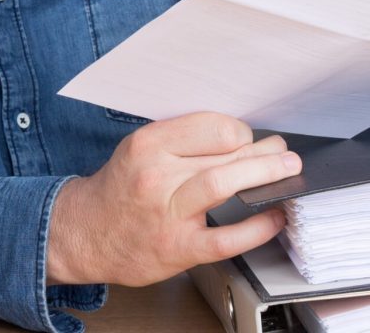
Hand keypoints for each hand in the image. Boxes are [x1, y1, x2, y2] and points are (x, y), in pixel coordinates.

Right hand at [46, 112, 301, 286]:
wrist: (86, 232)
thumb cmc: (119, 189)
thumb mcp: (139, 151)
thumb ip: (179, 142)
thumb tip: (233, 135)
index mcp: (146, 143)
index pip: (208, 126)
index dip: (237, 130)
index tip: (247, 137)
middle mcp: (156, 174)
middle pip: (221, 154)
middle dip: (261, 151)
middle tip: (283, 151)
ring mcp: (168, 212)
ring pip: (223, 185)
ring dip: (263, 175)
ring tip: (287, 171)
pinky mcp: (179, 247)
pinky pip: (226, 237)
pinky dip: (257, 227)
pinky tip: (273, 216)